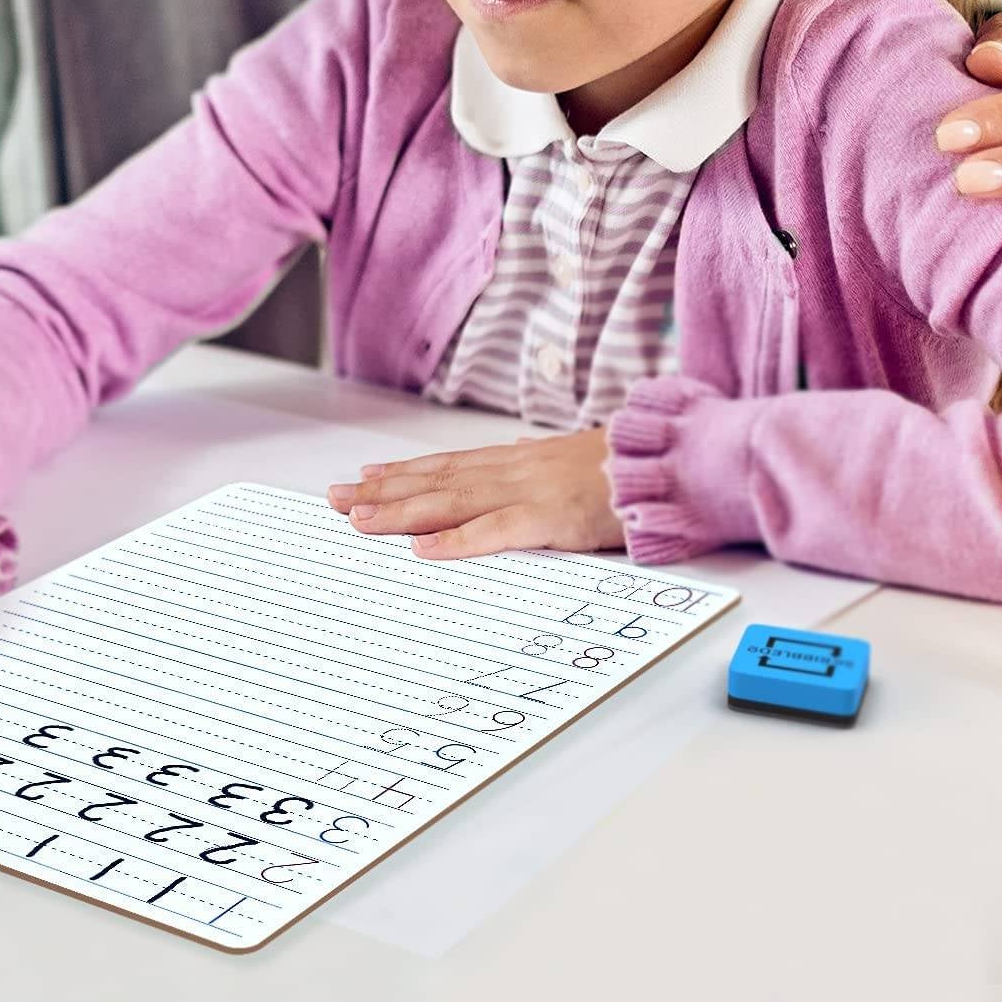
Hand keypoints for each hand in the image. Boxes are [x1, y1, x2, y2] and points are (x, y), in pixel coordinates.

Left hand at [327, 431, 623, 558]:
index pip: (447, 465)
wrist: (668, 461)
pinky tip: (422, 549)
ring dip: (400, 511)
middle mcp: (511, 469)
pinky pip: (495, 532)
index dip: (402, 472)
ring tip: (357, 518)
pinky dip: (456, 541)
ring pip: (450, 501)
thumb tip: (514, 453)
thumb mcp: (571, 459)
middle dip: (381, 491)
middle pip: (435, 481)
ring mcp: (528, 491)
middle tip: (334, 498)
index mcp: (517, 459)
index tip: (363, 477)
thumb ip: (537, 461)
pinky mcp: (551, 518)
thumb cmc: (625, 467)